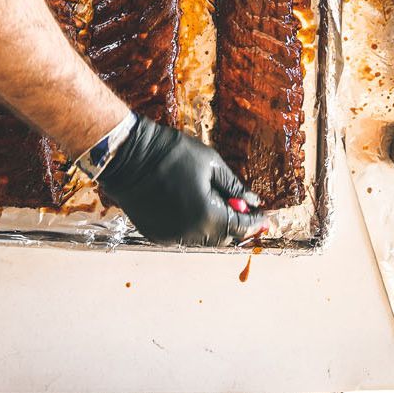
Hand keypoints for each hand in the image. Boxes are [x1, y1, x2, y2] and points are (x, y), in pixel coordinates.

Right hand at [98, 116, 264, 245]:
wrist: (129, 156)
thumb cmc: (172, 153)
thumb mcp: (211, 163)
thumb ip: (234, 187)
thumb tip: (252, 201)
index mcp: (206, 216)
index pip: (240, 226)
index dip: (255, 222)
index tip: (265, 216)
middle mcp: (189, 233)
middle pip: (222, 237)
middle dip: (236, 224)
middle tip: (244, 210)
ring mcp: (170, 236)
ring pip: (202, 239)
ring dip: (215, 226)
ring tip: (219, 205)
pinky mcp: (155, 234)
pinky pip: (183, 236)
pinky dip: (194, 226)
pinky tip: (195, 207)